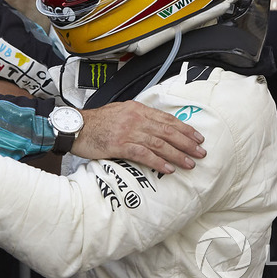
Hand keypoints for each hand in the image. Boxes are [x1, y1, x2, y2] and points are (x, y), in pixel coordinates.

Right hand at [73, 100, 205, 173]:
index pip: (166, 119)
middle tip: (200, 152)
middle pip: (167, 131)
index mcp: (137, 108)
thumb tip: (155, 125)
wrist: (76, 127)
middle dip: (187, 142)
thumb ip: (137, 116)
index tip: (197, 137)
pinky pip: (143, 154)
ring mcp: (128, 132)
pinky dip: (157, 162)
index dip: (184, 128)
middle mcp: (135, 118)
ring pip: (159, 143)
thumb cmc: (96, 121)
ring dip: (177, 154)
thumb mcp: (119, 110)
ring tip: (189, 163)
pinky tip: (168, 169)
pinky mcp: (119, 145)